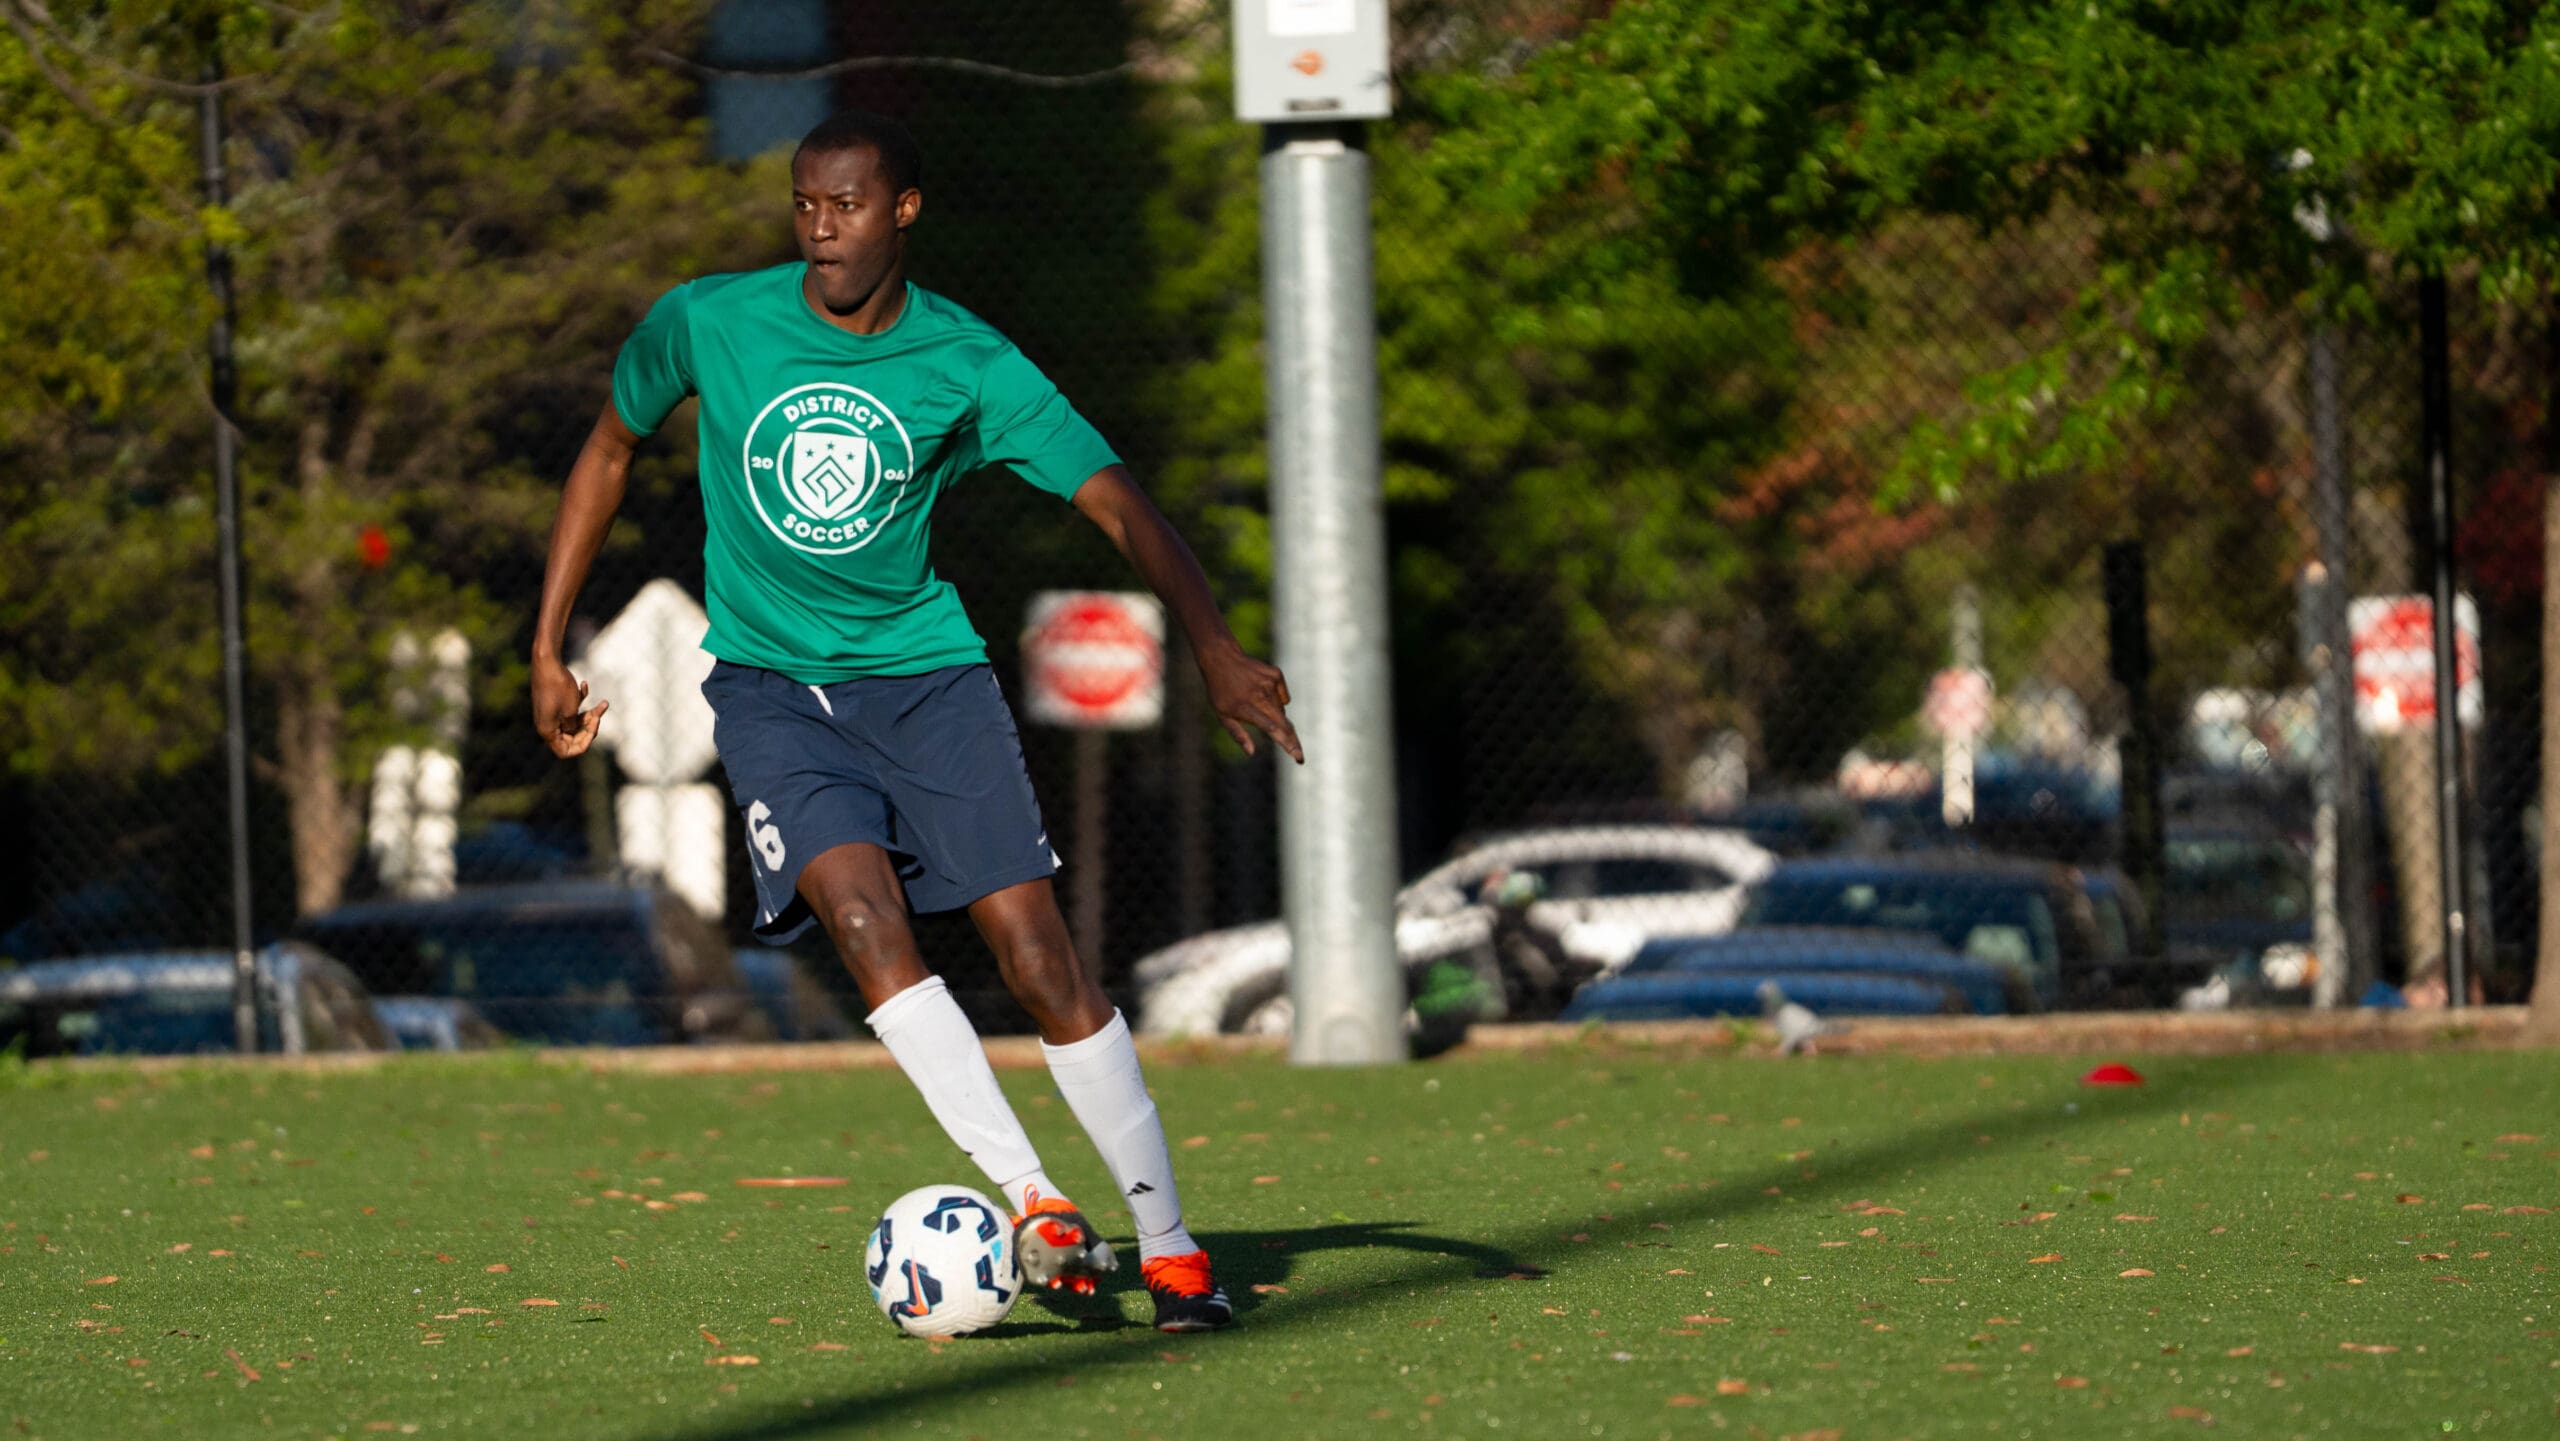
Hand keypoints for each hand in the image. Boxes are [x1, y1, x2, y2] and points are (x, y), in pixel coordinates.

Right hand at [531, 653, 607, 757]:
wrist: (547, 660)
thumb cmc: (559, 686)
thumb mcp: (571, 709)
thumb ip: (573, 726)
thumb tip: (572, 731)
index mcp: (547, 731)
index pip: (566, 751)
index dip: (583, 745)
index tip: (593, 729)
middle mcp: (546, 725)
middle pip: (572, 737)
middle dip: (589, 727)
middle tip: (599, 714)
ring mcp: (549, 713)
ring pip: (574, 722)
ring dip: (589, 715)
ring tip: (603, 704)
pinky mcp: (552, 703)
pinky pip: (569, 709)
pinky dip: (579, 701)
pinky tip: (584, 685)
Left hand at [1201, 646, 1302, 763]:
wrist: (1222, 660)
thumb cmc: (1221, 692)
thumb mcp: (1222, 715)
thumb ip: (1238, 734)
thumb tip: (1251, 752)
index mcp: (1245, 708)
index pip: (1271, 728)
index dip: (1286, 743)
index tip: (1298, 755)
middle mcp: (1259, 695)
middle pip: (1284, 723)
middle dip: (1293, 741)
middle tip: (1299, 756)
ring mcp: (1269, 683)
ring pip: (1281, 711)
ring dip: (1275, 717)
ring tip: (1258, 707)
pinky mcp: (1276, 675)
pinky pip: (1284, 697)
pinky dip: (1277, 700)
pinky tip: (1263, 693)